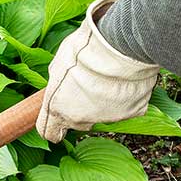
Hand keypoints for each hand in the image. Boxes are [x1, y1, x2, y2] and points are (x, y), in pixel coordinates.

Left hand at [36, 0, 160, 142]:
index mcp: (57, 109)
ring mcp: (107, 117)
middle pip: (76, 123)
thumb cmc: (85, 50)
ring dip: (102, 101)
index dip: (50, 126)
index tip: (54, 120)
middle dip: (78, 109)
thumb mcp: (58, 63)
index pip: (49, 132)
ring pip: (102, 114)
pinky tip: (124, 80)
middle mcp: (80, 119)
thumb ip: (57, 80)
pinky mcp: (131, 112)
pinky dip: (124, 97)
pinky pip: (125, 106)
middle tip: (85, 86)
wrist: (118, 47)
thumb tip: (59, 82)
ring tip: (106, 78)